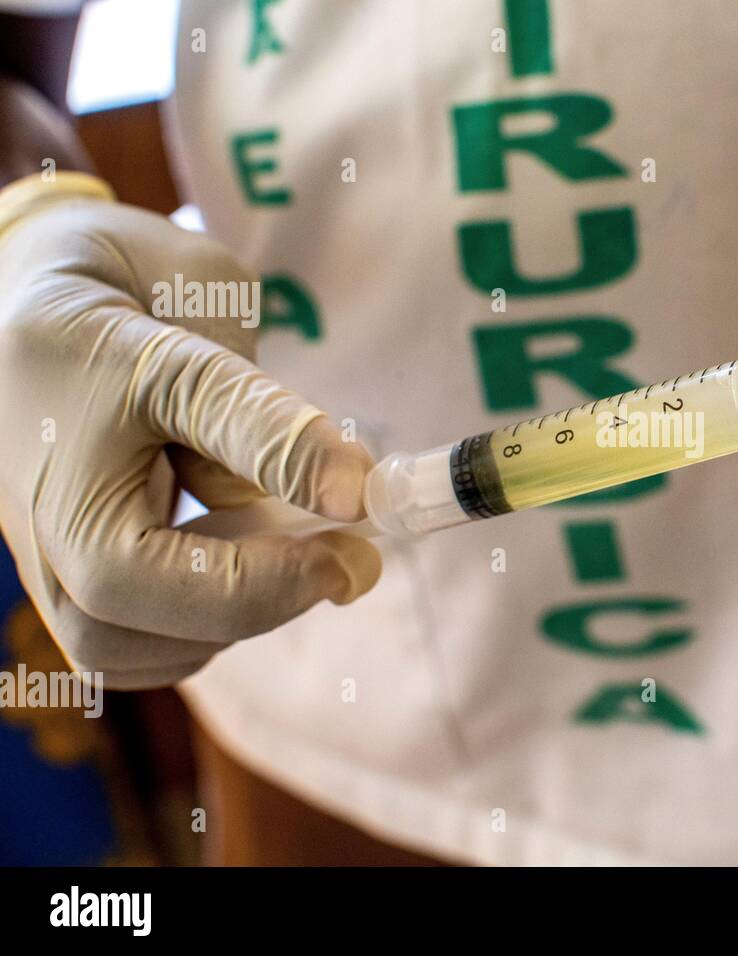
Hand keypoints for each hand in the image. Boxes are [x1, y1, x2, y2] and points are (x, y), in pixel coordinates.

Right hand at [0, 174, 380, 687]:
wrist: (44, 280)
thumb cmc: (107, 303)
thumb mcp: (188, 354)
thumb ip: (268, 429)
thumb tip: (357, 494)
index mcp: (63, 509)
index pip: (164, 591)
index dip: (273, 583)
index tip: (355, 546)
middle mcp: (47, 558)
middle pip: (156, 641)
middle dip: (262, 598)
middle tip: (343, 547)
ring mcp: (59, 570)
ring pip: (152, 648)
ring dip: (237, 606)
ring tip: (290, 534)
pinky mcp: (82, 569)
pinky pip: (149, 629)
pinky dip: (212, 602)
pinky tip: (250, 542)